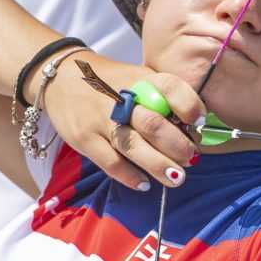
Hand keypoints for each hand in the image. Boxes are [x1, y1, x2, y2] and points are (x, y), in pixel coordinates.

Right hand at [40, 50, 204, 189]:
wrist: (62, 78)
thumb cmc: (114, 84)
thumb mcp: (139, 79)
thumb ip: (163, 98)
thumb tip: (194, 129)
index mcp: (141, 79)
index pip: (170, 86)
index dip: (188, 105)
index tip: (198, 121)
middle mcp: (121, 98)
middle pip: (153, 124)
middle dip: (177, 145)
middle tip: (191, 158)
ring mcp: (100, 119)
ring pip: (133, 146)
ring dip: (158, 165)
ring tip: (176, 177)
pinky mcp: (84, 138)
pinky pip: (110, 162)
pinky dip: (129, 176)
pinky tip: (144, 183)